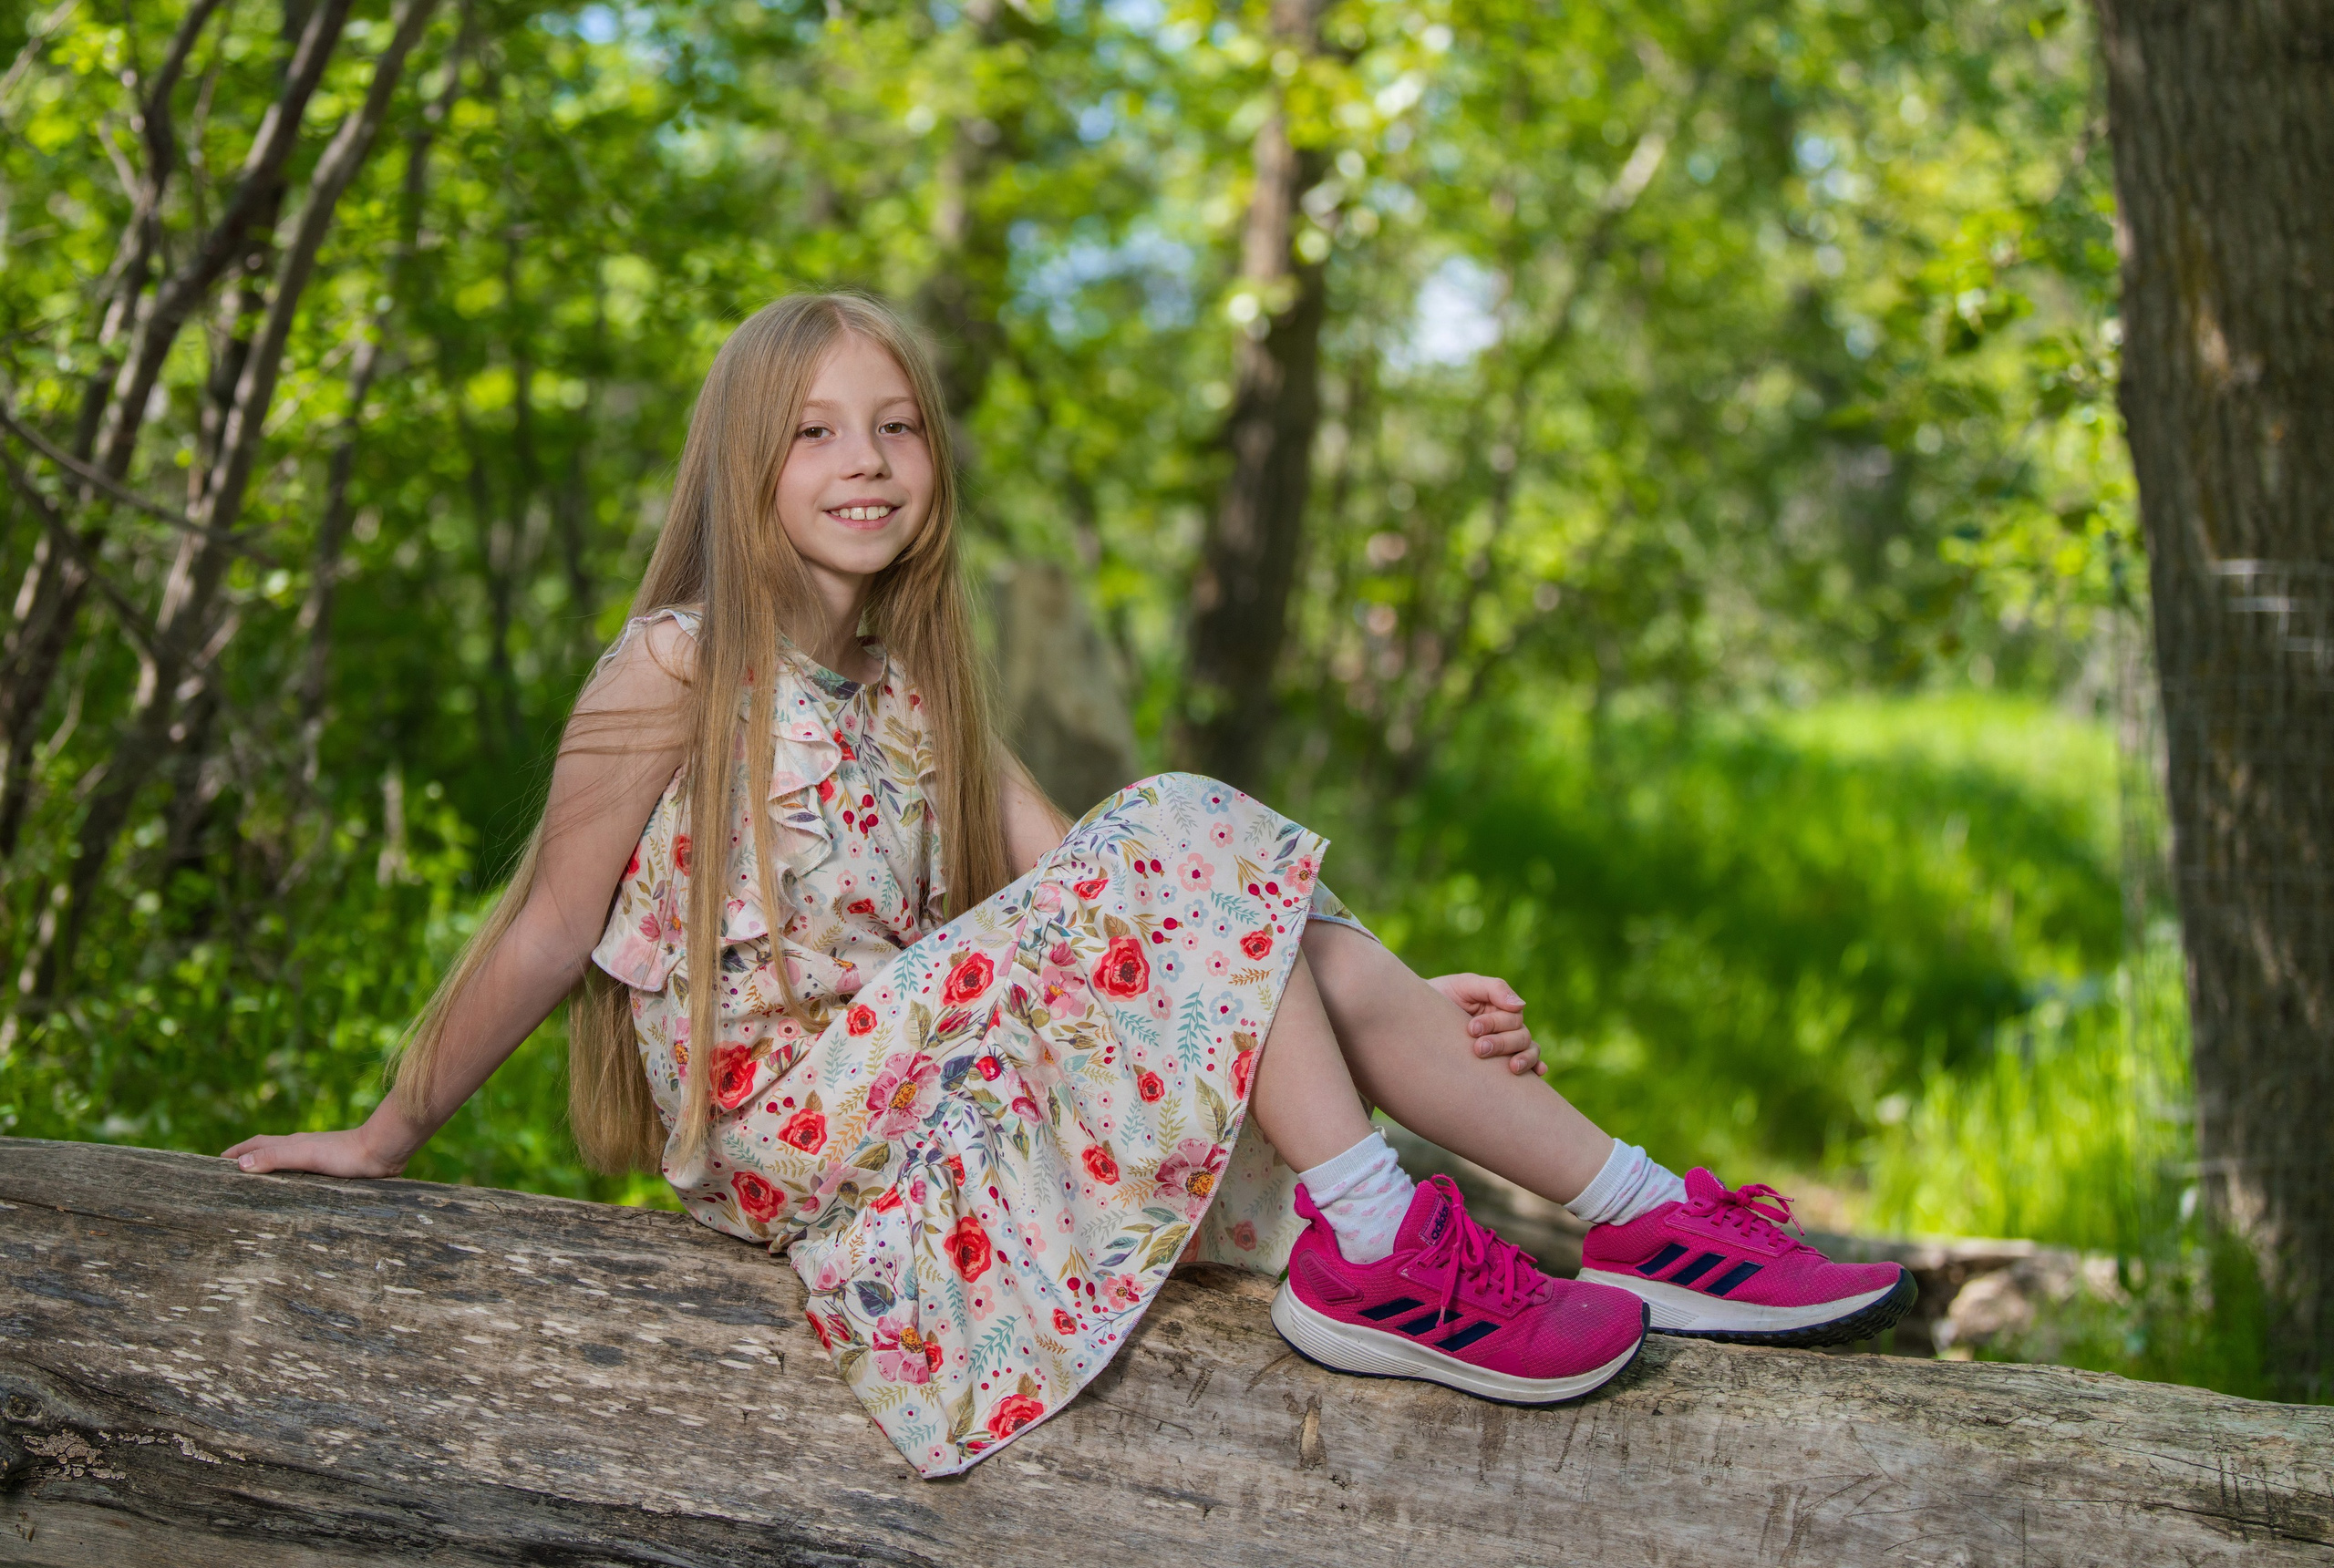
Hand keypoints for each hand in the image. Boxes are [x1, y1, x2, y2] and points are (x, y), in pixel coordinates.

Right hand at [222, 1122, 407, 1178]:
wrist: (383, 1151)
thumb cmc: (345, 1153)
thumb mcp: (305, 1155)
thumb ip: (275, 1158)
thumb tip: (240, 1165)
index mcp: (291, 1143)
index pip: (255, 1145)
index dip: (236, 1153)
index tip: (215, 1163)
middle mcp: (302, 1148)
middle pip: (268, 1152)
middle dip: (248, 1161)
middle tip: (230, 1176)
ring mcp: (318, 1159)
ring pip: (286, 1163)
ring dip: (269, 1171)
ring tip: (256, 1188)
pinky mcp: (333, 1170)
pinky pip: (303, 1175)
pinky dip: (290, 1181)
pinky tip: (295, 1193)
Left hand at [1427, 972, 1541, 1074]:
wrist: (1416, 1019)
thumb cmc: (1441, 998)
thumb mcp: (1464, 986)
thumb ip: (1493, 989)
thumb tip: (1521, 1005)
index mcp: (1500, 1006)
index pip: (1512, 1016)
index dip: (1495, 1023)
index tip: (1471, 1028)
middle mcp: (1507, 1026)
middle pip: (1521, 1036)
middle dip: (1502, 1043)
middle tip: (1478, 1049)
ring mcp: (1507, 1045)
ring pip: (1528, 1050)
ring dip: (1522, 1058)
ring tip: (1511, 1068)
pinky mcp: (1500, 1063)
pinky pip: (1529, 1065)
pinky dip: (1536, 1068)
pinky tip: (1539, 1074)